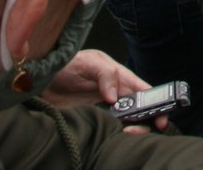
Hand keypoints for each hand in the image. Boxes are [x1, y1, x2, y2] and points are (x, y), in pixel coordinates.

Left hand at [42, 51, 166, 127]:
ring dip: (131, 132)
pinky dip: (114, 139)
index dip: (158, 102)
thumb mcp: (87, 62)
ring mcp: (105, 111)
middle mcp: (116, 96)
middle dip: (146, 123)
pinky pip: (109, 133)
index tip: (162, 117)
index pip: (145, 91)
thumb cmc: (66, 64)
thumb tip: (114, 97)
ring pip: (127, 125)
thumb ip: (104, 74)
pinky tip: (111, 140)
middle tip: (135, 131)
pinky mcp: (92, 123)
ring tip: (124, 135)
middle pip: (140, 112)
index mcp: (120, 78)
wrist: (40, 80)